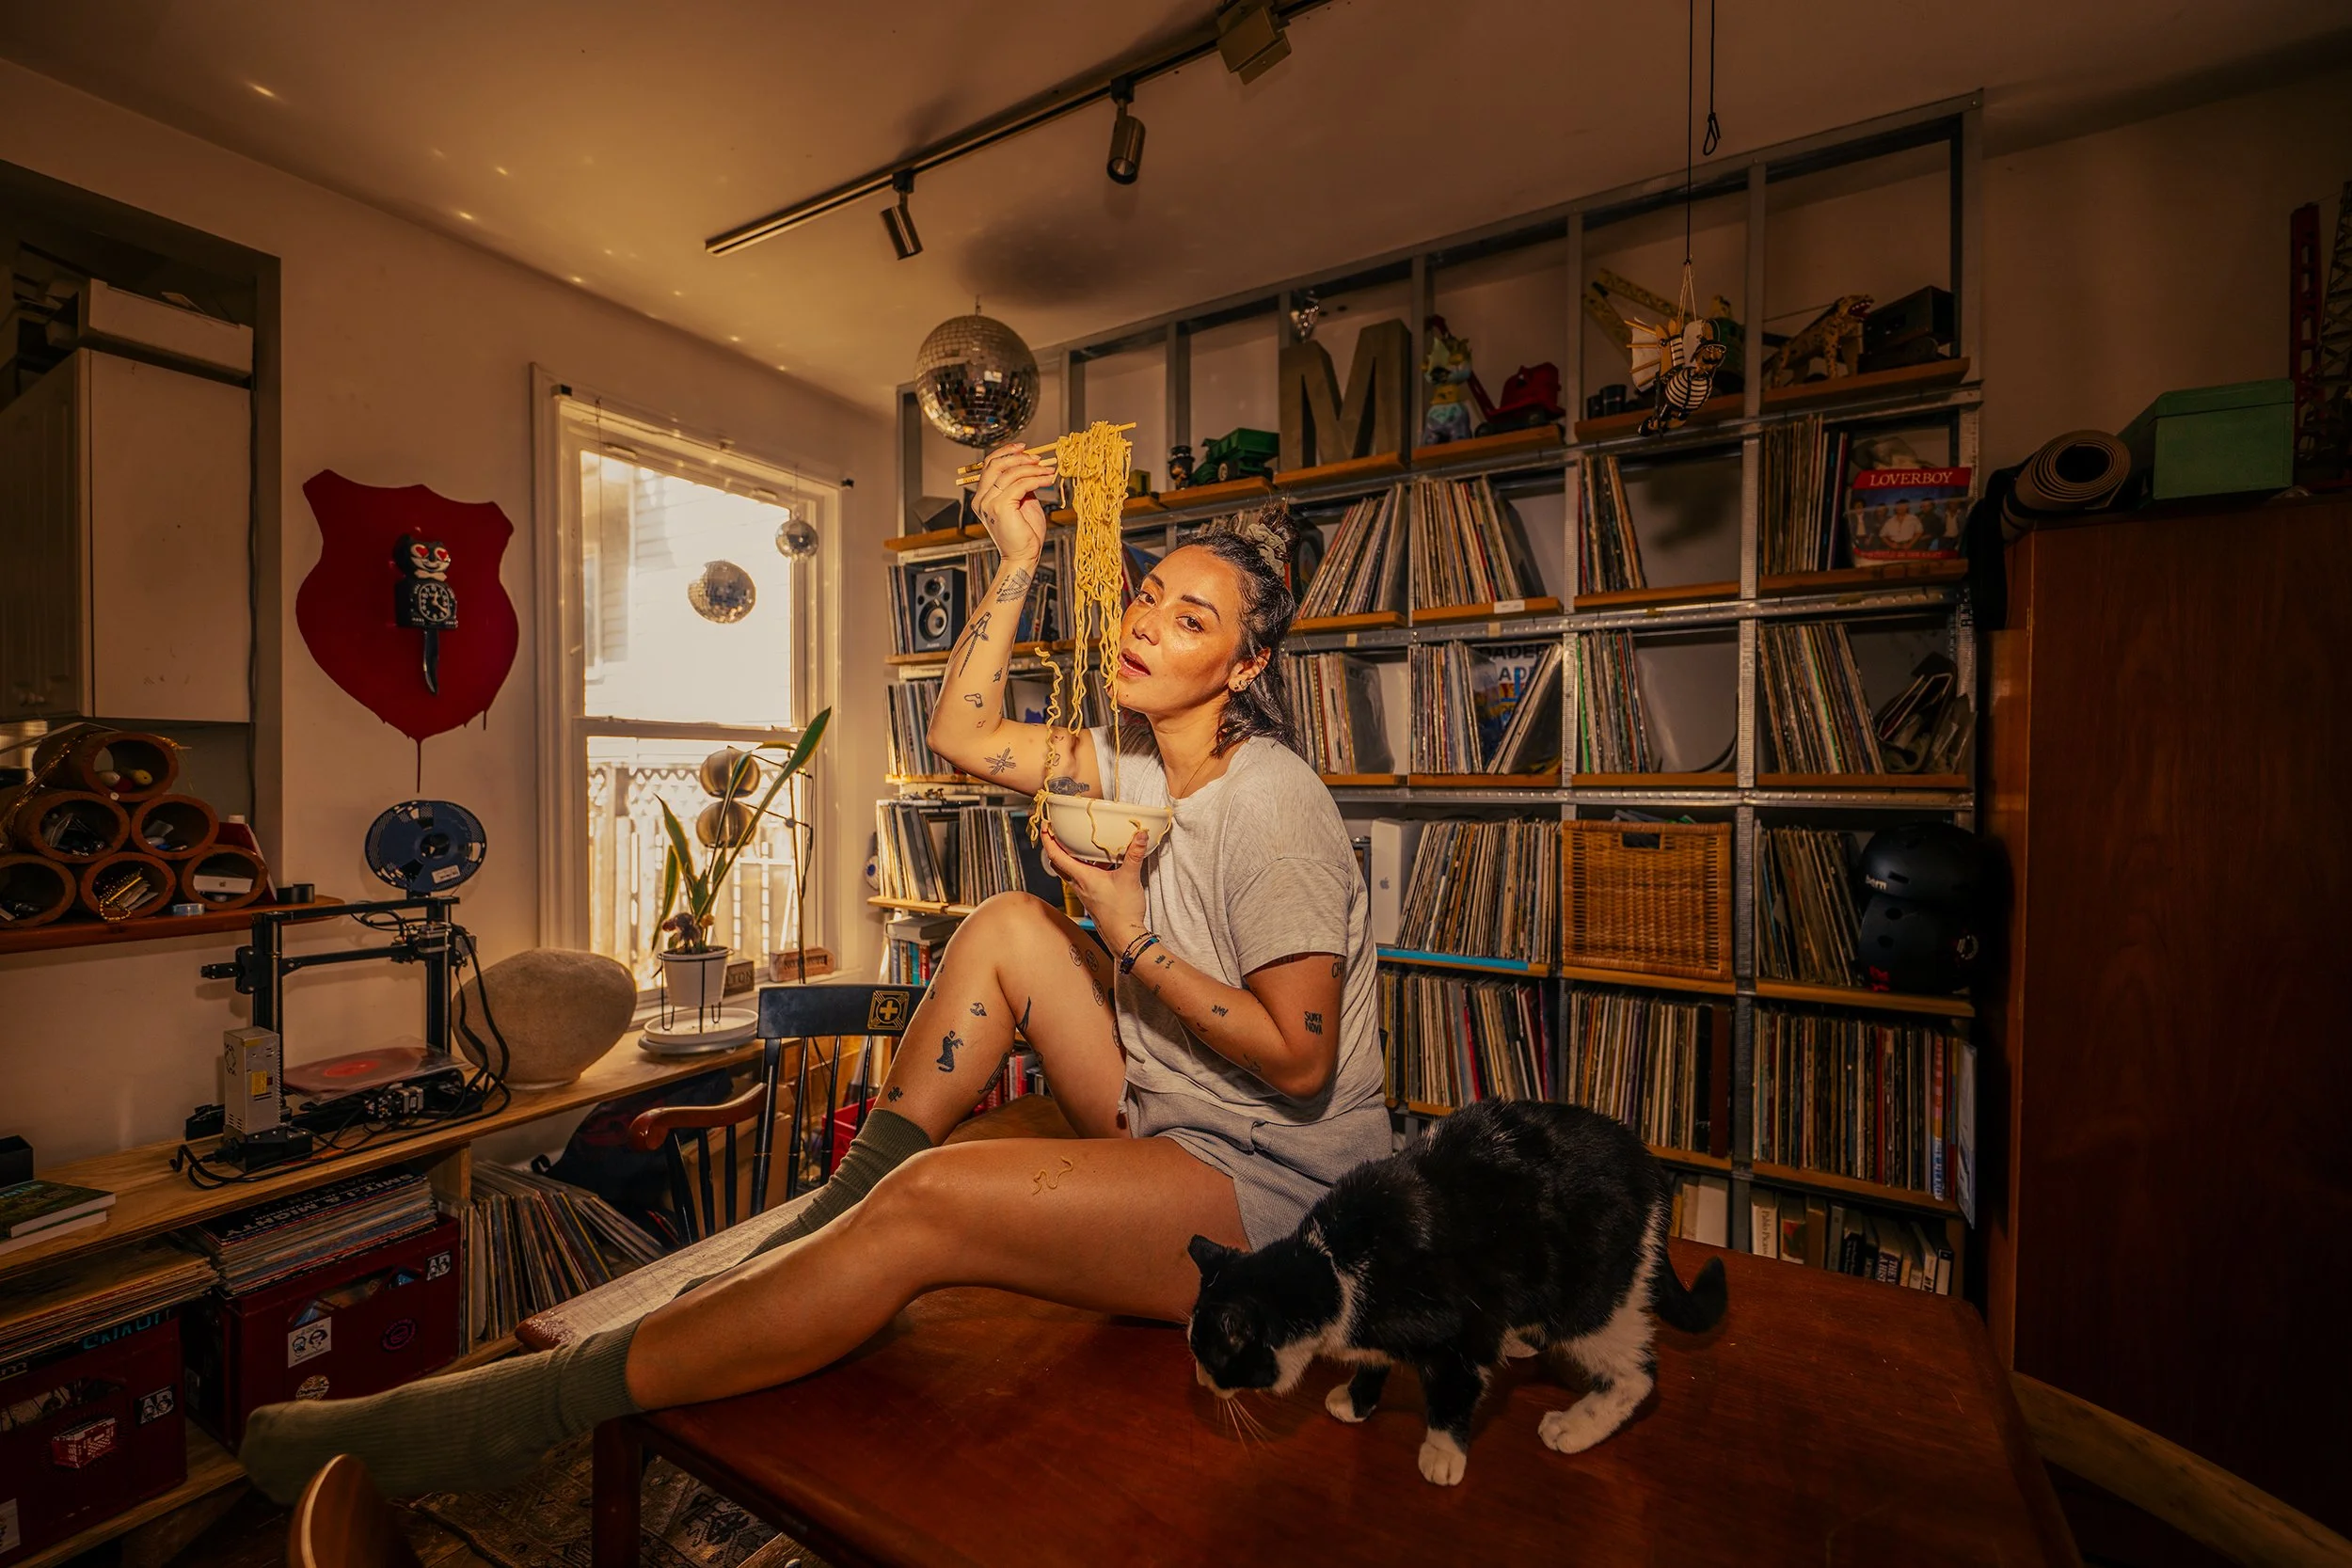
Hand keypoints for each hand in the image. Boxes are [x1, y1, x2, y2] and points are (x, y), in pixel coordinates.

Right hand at [972, 444, 1053, 566]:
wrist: (1024, 556)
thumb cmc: (1025, 533)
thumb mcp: (1023, 502)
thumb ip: (1021, 485)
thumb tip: (1031, 466)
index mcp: (983, 497)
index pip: (989, 465)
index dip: (1006, 452)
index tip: (1024, 448)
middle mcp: (981, 499)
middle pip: (995, 464)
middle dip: (1018, 457)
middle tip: (1038, 459)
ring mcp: (988, 503)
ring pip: (1010, 473)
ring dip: (1032, 469)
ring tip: (1048, 470)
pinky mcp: (1000, 508)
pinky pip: (1020, 485)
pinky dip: (1036, 479)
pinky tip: (1047, 480)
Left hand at [1040, 826, 1148, 948]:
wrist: (1125, 936)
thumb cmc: (1122, 912)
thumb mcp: (1130, 878)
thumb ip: (1134, 854)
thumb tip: (1140, 835)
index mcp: (1083, 877)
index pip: (1056, 856)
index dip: (1049, 840)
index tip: (1046, 827)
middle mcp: (1079, 884)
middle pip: (1058, 863)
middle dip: (1055, 847)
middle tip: (1058, 833)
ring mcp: (1084, 892)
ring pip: (1070, 871)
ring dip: (1071, 857)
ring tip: (1079, 843)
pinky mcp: (1091, 897)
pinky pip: (1082, 878)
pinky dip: (1085, 867)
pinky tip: (1101, 863)